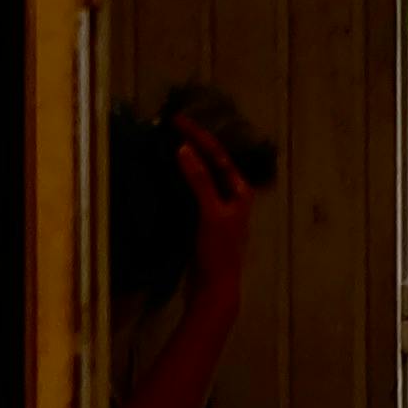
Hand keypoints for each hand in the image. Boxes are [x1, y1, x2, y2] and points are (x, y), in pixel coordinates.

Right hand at [172, 119, 255, 328]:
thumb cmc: (219, 252)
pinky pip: (193, 189)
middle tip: (170, 124)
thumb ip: (200, 181)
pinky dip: (181, 177)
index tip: (178, 119)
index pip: (218, 154)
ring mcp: (218, 207)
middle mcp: (232, 195)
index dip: (199, 135)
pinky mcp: (204, 219)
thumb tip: (186, 149)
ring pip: (202, 174)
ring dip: (187, 157)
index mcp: (240, 190)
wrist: (214, 288)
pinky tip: (167, 171)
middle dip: (193, 142)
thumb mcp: (211, 213)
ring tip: (167, 140)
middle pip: (211, 161)